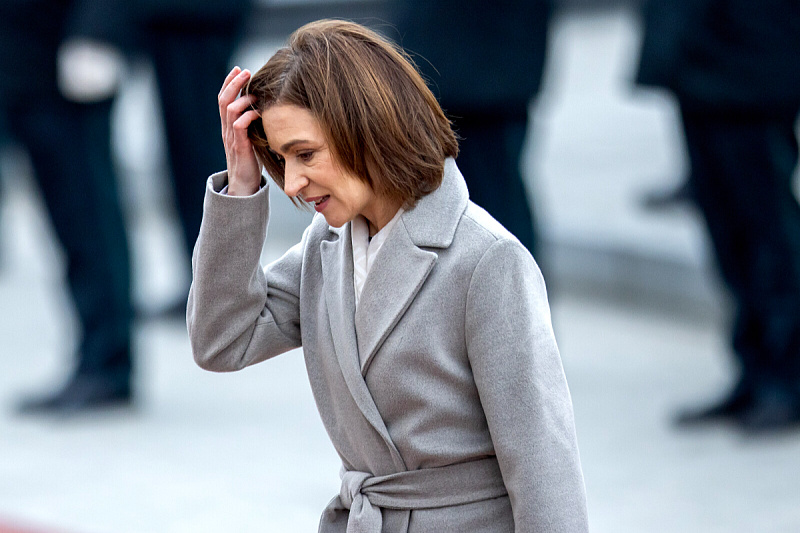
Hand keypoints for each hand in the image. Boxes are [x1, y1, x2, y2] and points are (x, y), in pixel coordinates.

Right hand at [218, 67, 261, 195]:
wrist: (243, 185)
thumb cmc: (250, 161)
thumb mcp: (249, 138)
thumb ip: (251, 124)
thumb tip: (264, 107)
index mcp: (228, 126)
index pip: (223, 99)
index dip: (229, 83)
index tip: (239, 70)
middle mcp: (226, 130)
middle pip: (223, 100)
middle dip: (233, 83)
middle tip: (245, 71)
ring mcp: (231, 138)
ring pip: (229, 110)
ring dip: (241, 97)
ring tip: (253, 91)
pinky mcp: (240, 147)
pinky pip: (239, 127)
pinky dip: (248, 117)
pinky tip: (258, 112)